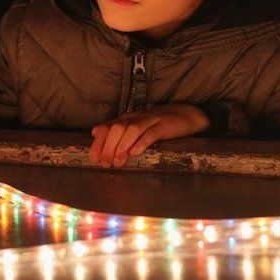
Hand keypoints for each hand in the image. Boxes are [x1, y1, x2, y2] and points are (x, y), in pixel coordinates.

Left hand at [89, 104, 209, 166]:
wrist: (185, 115)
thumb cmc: (159, 124)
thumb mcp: (136, 125)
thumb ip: (117, 130)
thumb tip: (95, 133)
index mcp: (128, 118)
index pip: (107, 127)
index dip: (98, 143)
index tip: (94, 159)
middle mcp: (136, 118)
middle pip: (117, 129)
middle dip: (108, 147)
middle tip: (105, 164)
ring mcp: (151, 121)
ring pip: (131, 130)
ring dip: (122, 147)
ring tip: (118, 162)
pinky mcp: (164, 126)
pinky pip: (150, 134)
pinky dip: (141, 143)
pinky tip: (135, 153)